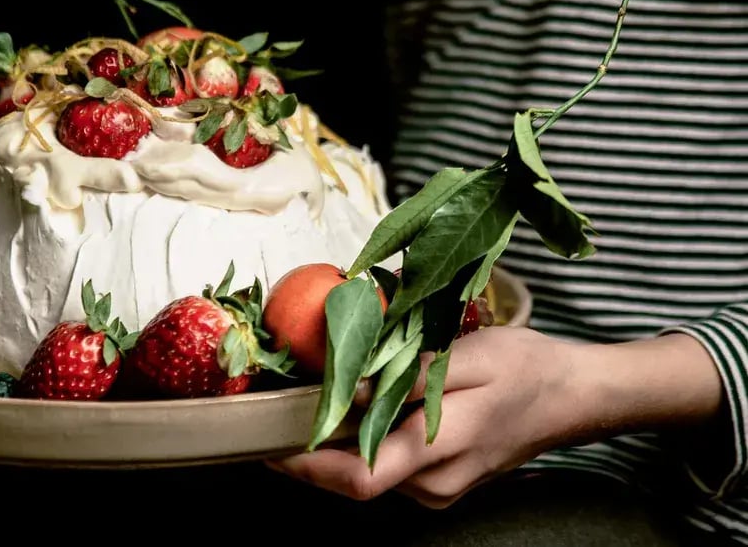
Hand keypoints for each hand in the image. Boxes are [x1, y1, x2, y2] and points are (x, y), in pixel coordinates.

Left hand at [269, 327, 722, 508]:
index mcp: (440, 450)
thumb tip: (356, 383)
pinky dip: (359, 443)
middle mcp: (433, 482)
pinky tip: (349, 409)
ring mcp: (438, 486)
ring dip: (332, 446)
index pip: (358, 478)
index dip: (307, 467)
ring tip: (302, 404)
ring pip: (367, 473)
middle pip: (353, 479)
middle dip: (308, 452)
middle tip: (274, 411)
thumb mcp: (473, 355)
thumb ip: (413, 375)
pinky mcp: (440, 478)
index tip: (268, 444)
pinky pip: (386, 466)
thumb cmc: (527, 370)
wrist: (573, 397)